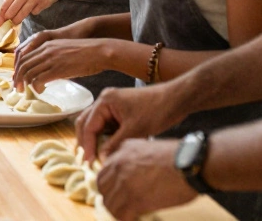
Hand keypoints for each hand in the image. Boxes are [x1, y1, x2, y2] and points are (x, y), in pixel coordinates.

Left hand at [0, 0, 71, 26]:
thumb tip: (8, 10)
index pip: (6, 3)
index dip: (0, 15)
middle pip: (12, 11)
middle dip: (7, 20)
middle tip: (6, 25)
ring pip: (21, 15)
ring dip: (18, 20)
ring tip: (16, 22)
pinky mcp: (43, 4)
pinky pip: (34, 12)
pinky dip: (33, 12)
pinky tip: (37, 7)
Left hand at [13, 33, 110, 91]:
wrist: (100, 51)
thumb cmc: (86, 54)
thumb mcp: (64, 52)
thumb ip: (54, 60)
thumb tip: (48, 76)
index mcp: (47, 45)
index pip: (24, 56)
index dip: (18, 69)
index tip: (18, 79)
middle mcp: (46, 50)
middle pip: (23, 65)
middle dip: (17, 78)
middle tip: (17, 89)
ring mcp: (52, 59)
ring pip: (29, 72)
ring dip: (24, 84)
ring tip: (25, 91)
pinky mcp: (58, 68)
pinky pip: (39, 79)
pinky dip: (35, 86)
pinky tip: (39, 91)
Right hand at [75, 83, 190, 161]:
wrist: (176, 100)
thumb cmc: (156, 110)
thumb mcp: (135, 130)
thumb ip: (115, 144)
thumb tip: (101, 159)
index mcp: (105, 101)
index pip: (89, 126)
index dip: (87, 145)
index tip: (89, 162)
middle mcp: (105, 101)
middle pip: (86, 123)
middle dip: (86, 141)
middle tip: (88, 160)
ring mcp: (112, 105)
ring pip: (96, 125)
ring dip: (95, 140)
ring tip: (97, 157)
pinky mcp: (120, 111)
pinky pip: (107, 125)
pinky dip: (106, 137)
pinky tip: (108, 149)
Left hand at [96, 139, 196, 220]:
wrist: (191, 163)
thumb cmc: (179, 156)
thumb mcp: (148, 147)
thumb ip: (134, 157)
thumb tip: (132, 173)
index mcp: (123, 151)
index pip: (105, 171)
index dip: (110, 184)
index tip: (117, 192)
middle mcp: (119, 165)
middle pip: (102, 186)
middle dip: (111, 196)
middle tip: (122, 204)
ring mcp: (124, 182)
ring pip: (109, 202)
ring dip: (118, 210)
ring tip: (129, 214)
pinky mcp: (134, 199)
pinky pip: (120, 214)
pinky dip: (126, 219)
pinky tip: (135, 219)